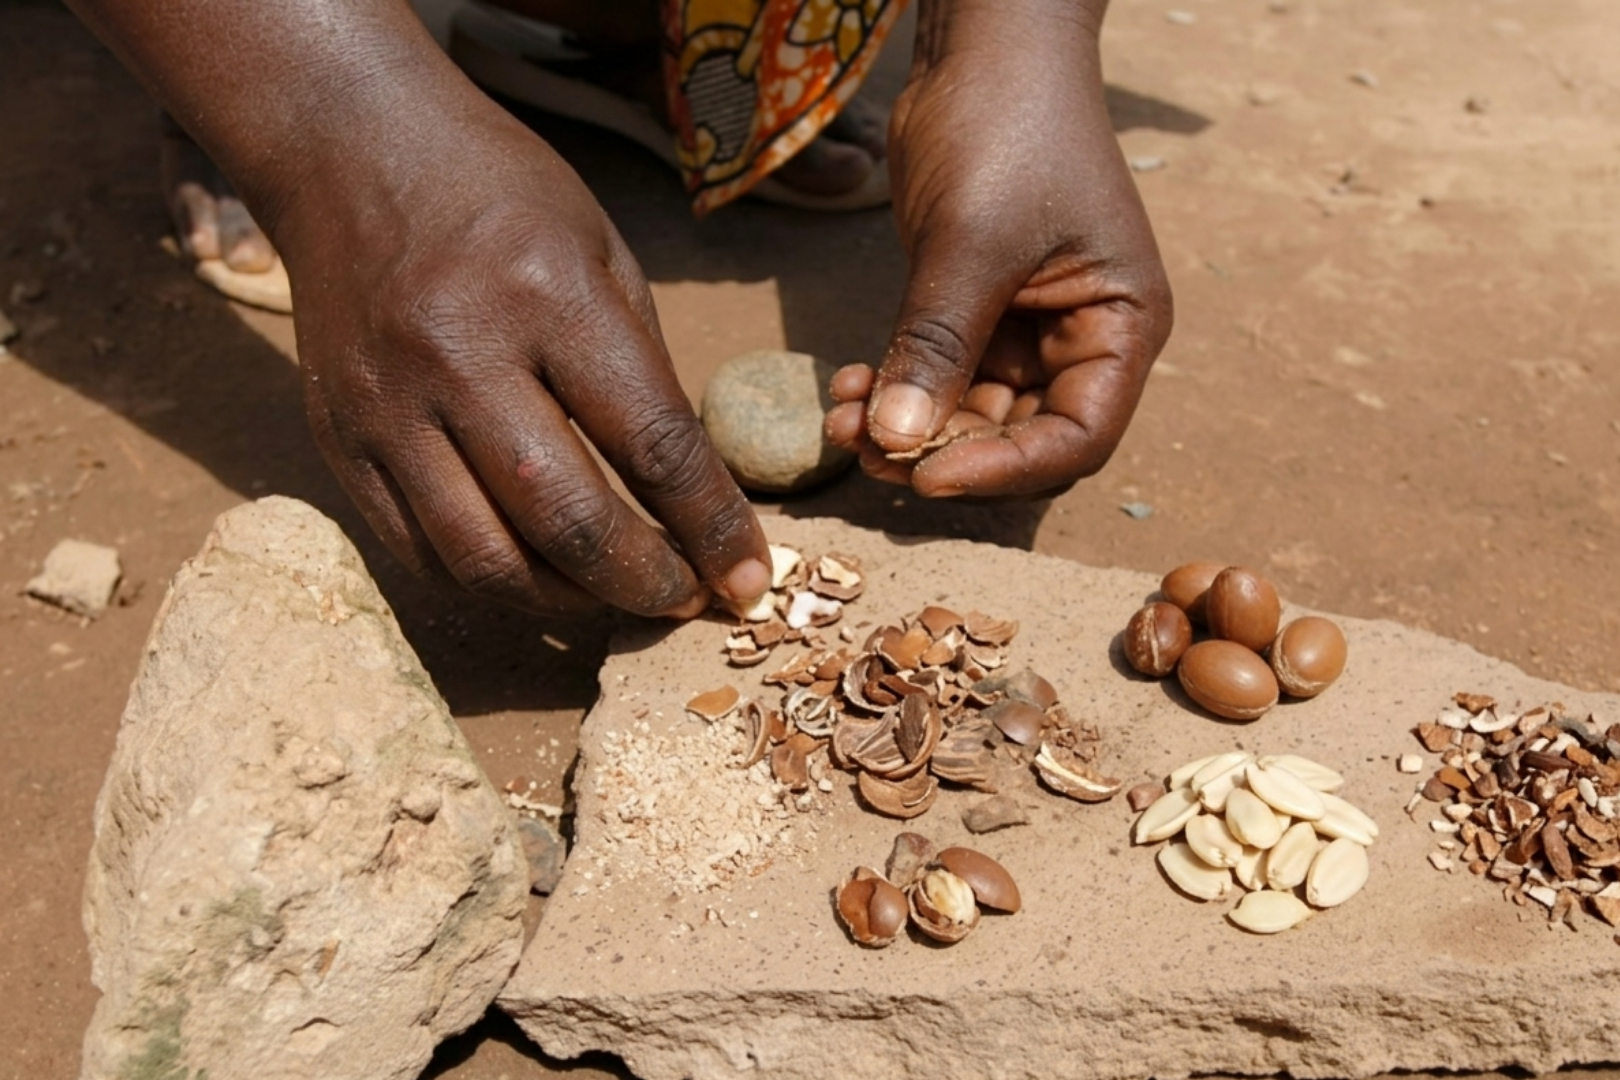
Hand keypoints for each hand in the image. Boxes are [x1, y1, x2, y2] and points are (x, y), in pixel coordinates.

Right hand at [272, 98, 770, 616]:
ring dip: (568, 601)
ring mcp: (388, 406)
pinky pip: (418, 551)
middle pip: (567, 520)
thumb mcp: (600, 247)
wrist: (347, 149)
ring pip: (485, 559)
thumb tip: (687, 488)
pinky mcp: (339, 440)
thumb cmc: (496, 194)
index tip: (748, 573)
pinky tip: (537, 573)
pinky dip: (490, 582)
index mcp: (547, 295)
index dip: (711, 524)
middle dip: (645, 582)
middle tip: (686, 597)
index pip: (651, 443)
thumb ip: (642, 367)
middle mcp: (459, 356)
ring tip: (614, 594)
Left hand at [825, 0, 1172, 497]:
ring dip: (903, 424)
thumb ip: (937, 343)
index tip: (928, 475)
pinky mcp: (972, 311)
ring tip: (840, 417)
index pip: (1077, 436)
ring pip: (965, 414)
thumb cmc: (1007, 125)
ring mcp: (1025, 328)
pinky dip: (892, 389)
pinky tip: (845, 386)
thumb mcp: (971, 240)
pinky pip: (934, 375)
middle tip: (863, 447)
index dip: (1005, 469)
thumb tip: (899, 442)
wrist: (982, 45)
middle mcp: (1081, 339)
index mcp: (1122, 326)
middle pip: (1017, 436)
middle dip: (937, 448)